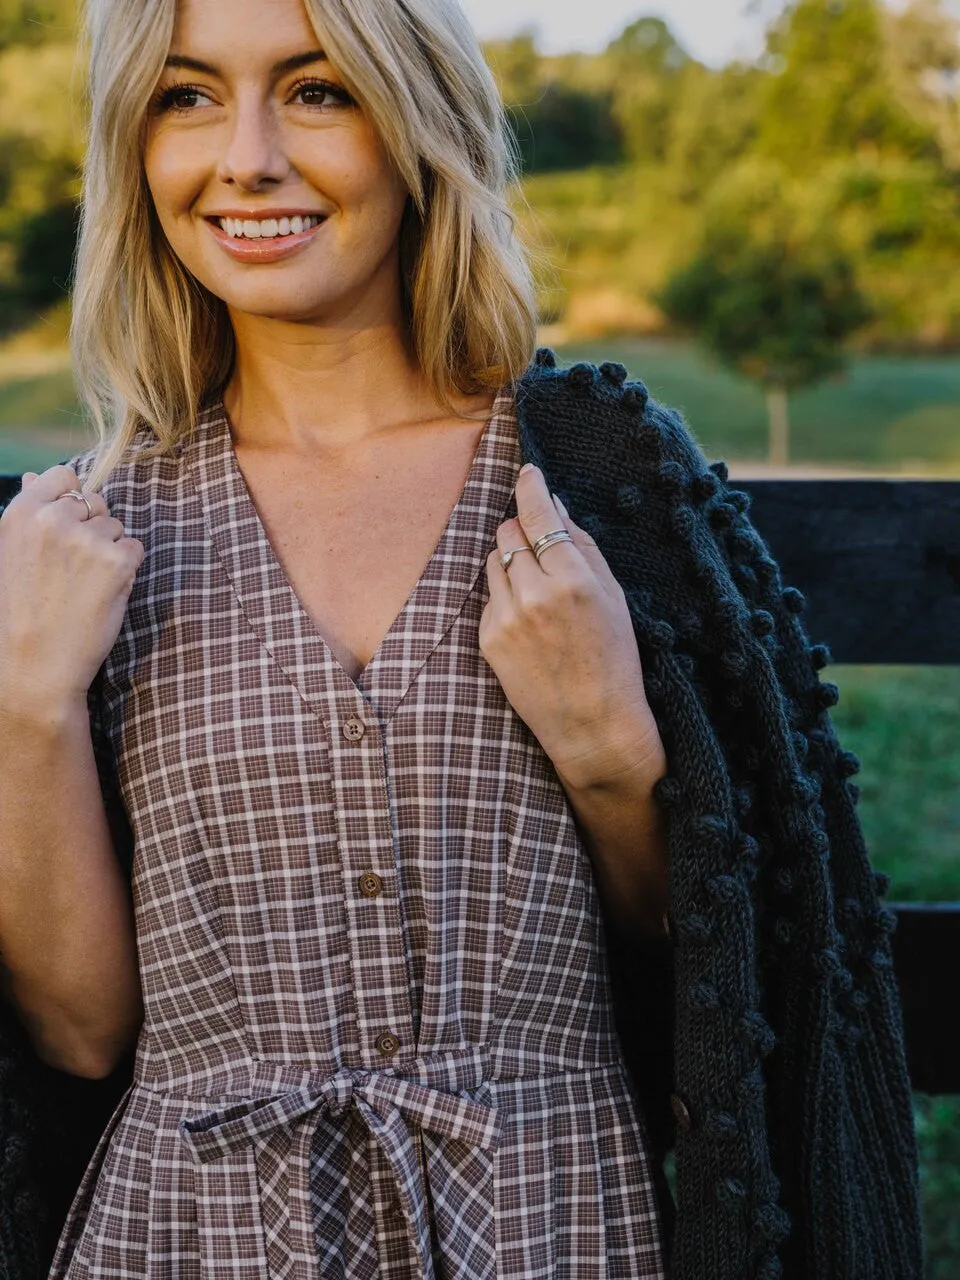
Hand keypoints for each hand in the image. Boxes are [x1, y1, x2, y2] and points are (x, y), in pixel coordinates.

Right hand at [0, 466, 143, 710]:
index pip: (63, 475)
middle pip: (94, 501)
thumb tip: (36, 477)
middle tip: (72, 570)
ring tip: (82, 586)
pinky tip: (101, 594)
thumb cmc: (20, 612)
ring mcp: (88, 539)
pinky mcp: (117, 561)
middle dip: (91, 529)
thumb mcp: (10, 554)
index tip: (65, 530)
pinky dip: (126, 570)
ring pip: (116, 527)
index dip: (70, 500)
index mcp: (22, 513)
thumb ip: (29, 513)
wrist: (33, 665)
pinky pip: (135, 549)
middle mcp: (54, 518)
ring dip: (109, 551)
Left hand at [479, 464, 663, 790]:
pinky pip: (489, 598)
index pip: (539, 515)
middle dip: (522, 531)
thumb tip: (554, 506)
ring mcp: (507, 618)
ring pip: (493, 561)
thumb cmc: (615, 660)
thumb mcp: (613, 597)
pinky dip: (505, 598)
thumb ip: (582, 547)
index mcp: (573, 580)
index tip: (526, 472)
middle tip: (542, 548)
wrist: (593, 725)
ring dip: (511, 563)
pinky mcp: (488, 639)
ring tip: (538, 592)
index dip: (530, 488)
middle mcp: (534, 595)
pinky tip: (530, 623)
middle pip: (508, 533)